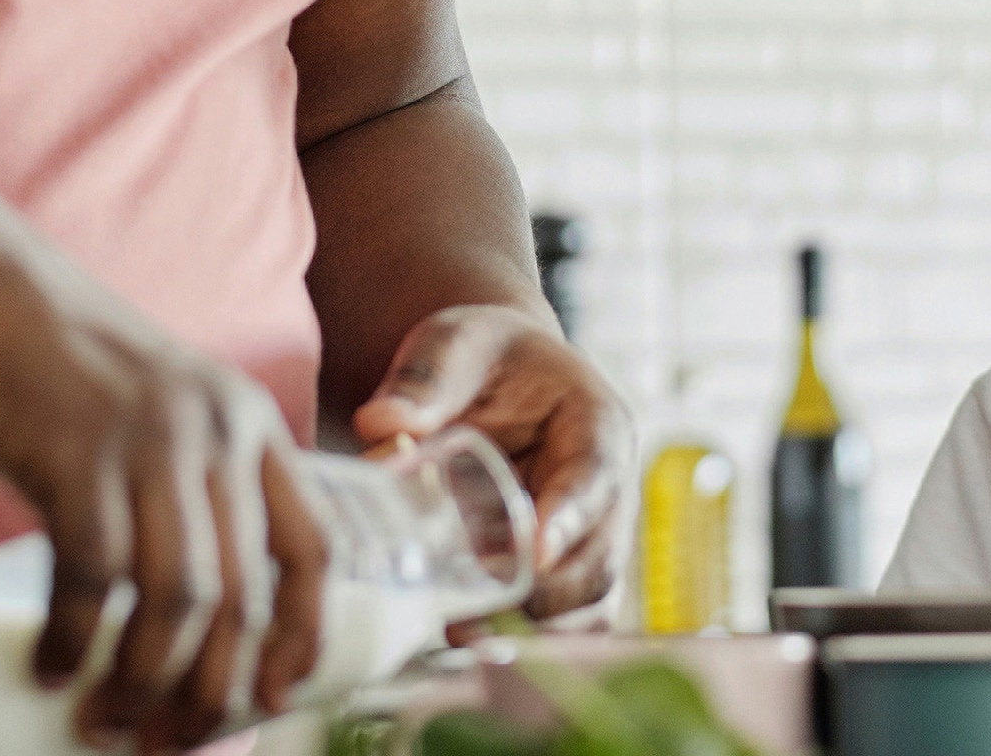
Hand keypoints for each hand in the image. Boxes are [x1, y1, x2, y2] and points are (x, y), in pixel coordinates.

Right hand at [0, 233, 327, 752]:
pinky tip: (51, 666)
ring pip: (179, 597)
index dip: (302, 635)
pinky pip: (93, 573)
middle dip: (208, 691)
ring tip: (104, 721)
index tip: (270, 701)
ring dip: (144, 681)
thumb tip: (182, 614)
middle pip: (244, 593)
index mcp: (249, 423)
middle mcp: (216, 430)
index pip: (312, 545)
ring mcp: (149, 438)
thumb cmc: (59, 369)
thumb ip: (178, 483)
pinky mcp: (74, 451)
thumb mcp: (157, 412)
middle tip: (161, 742)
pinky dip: (75, 638)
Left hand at [354, 303, 635, 618]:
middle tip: (468, 617)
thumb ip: (424, 380)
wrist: (491, 375)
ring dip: (532, 631)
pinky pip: (563, 626)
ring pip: (589, 605)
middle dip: (541, 598)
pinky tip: (463, 640)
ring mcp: (593, 536)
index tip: (533, 555)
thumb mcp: (452, 345)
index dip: (570, 519)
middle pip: (599, 558)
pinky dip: (525, 644)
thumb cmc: (479, 355)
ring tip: (457, 635)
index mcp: (595, 421)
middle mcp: (609, 487)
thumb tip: (381, 426)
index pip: (595, 476)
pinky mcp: (564, 573)